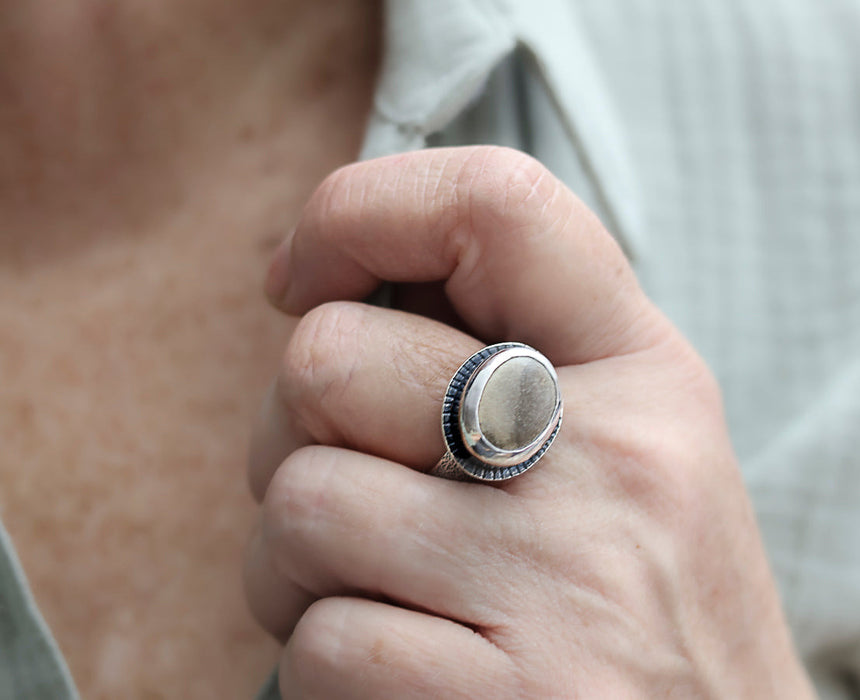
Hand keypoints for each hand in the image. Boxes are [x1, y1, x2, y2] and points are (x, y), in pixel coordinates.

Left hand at [244, 146, 813, 697]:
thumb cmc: (644, 597)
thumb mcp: (622, 442)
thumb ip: (504, 351)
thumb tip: (332, 282)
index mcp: (640, 372)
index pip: (494, 205)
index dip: (358, 212)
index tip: (301, 275)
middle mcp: (609, 459)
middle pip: (331, 359)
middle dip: (293, 429)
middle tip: (350, 482)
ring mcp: (558, 582)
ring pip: (297, 503)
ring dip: (295, 560)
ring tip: (375, 590)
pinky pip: (318, 642)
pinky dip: (326, 661)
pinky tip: (404, 672)